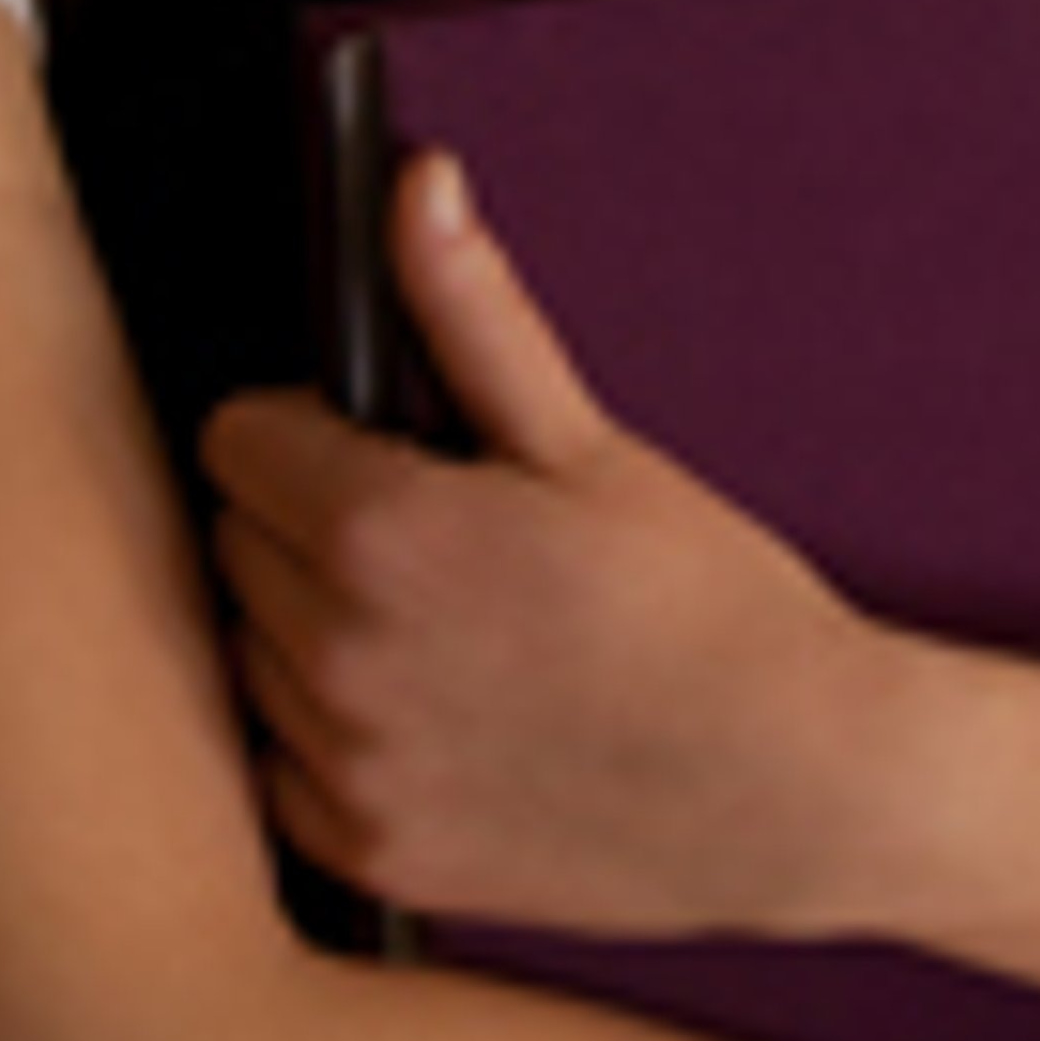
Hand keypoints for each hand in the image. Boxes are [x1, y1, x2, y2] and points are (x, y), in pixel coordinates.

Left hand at [201, 154, 876, 939]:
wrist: (805, 789)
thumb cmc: (713, 612)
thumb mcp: (589, 444)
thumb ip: (471, 311)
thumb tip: (414, 188)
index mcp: (385, 532)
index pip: (235, 439)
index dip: (304, 430)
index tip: (372, 449)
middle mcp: (343, 656)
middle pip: (235, 543)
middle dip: (309, 524)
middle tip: (434, 542)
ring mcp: (352, 766)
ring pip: (250, 654)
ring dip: (310, 630)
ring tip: (442, 630)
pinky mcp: (371, 852)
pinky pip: (279, 772)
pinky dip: (328, 742)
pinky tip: (430, 717)